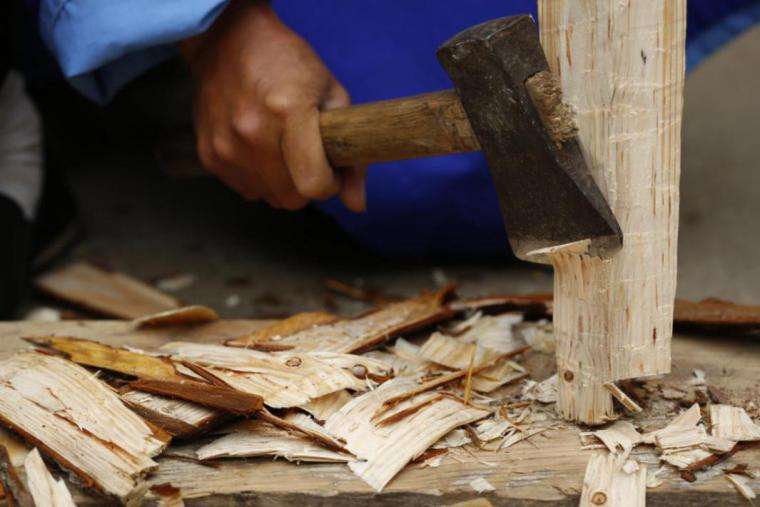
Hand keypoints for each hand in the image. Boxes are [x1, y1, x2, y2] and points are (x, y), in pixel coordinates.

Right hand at [180, 0, 365, 210]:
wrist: (228, 41)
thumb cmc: (289, 64)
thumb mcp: (333, 96)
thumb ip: (351, 156)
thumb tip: (357, 205)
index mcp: (288, 111)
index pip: (314, 185)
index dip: (330, 185)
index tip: (331, 169)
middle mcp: (252, 132)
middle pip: (291, 199)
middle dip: (307, 186)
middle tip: (308, 157)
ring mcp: (226, 145)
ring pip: (269, 198)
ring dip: (282, 183)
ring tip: (282, 148)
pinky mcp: (208, 154)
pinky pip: (245, 189)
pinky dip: (258, 177)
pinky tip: (259, 147)